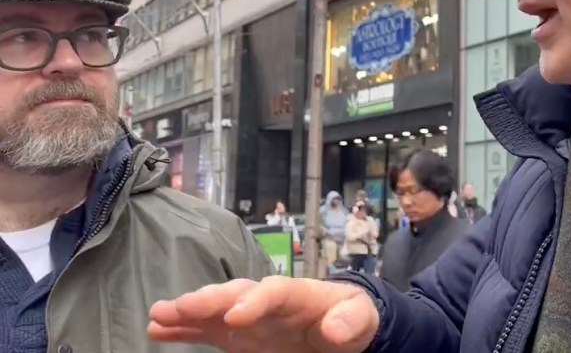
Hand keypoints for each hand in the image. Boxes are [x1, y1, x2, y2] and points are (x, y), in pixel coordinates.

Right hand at [148, 276, 379, 352]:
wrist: (342, 325)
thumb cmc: (351, 317)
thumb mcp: (360, 318)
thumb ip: (350, 320)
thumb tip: (336, 331)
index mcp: (299, 293)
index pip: (276, 290)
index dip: (255, 300)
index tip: (235, 316)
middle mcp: (267, 300)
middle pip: (237, 292)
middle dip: (210, 298)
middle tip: (181, 306)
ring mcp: (249, 315)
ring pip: (215, 307)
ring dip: (187, 310)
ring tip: (158, 314)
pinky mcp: (237, 333)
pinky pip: (207, 328)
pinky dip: (183, 327)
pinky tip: (157, 328)